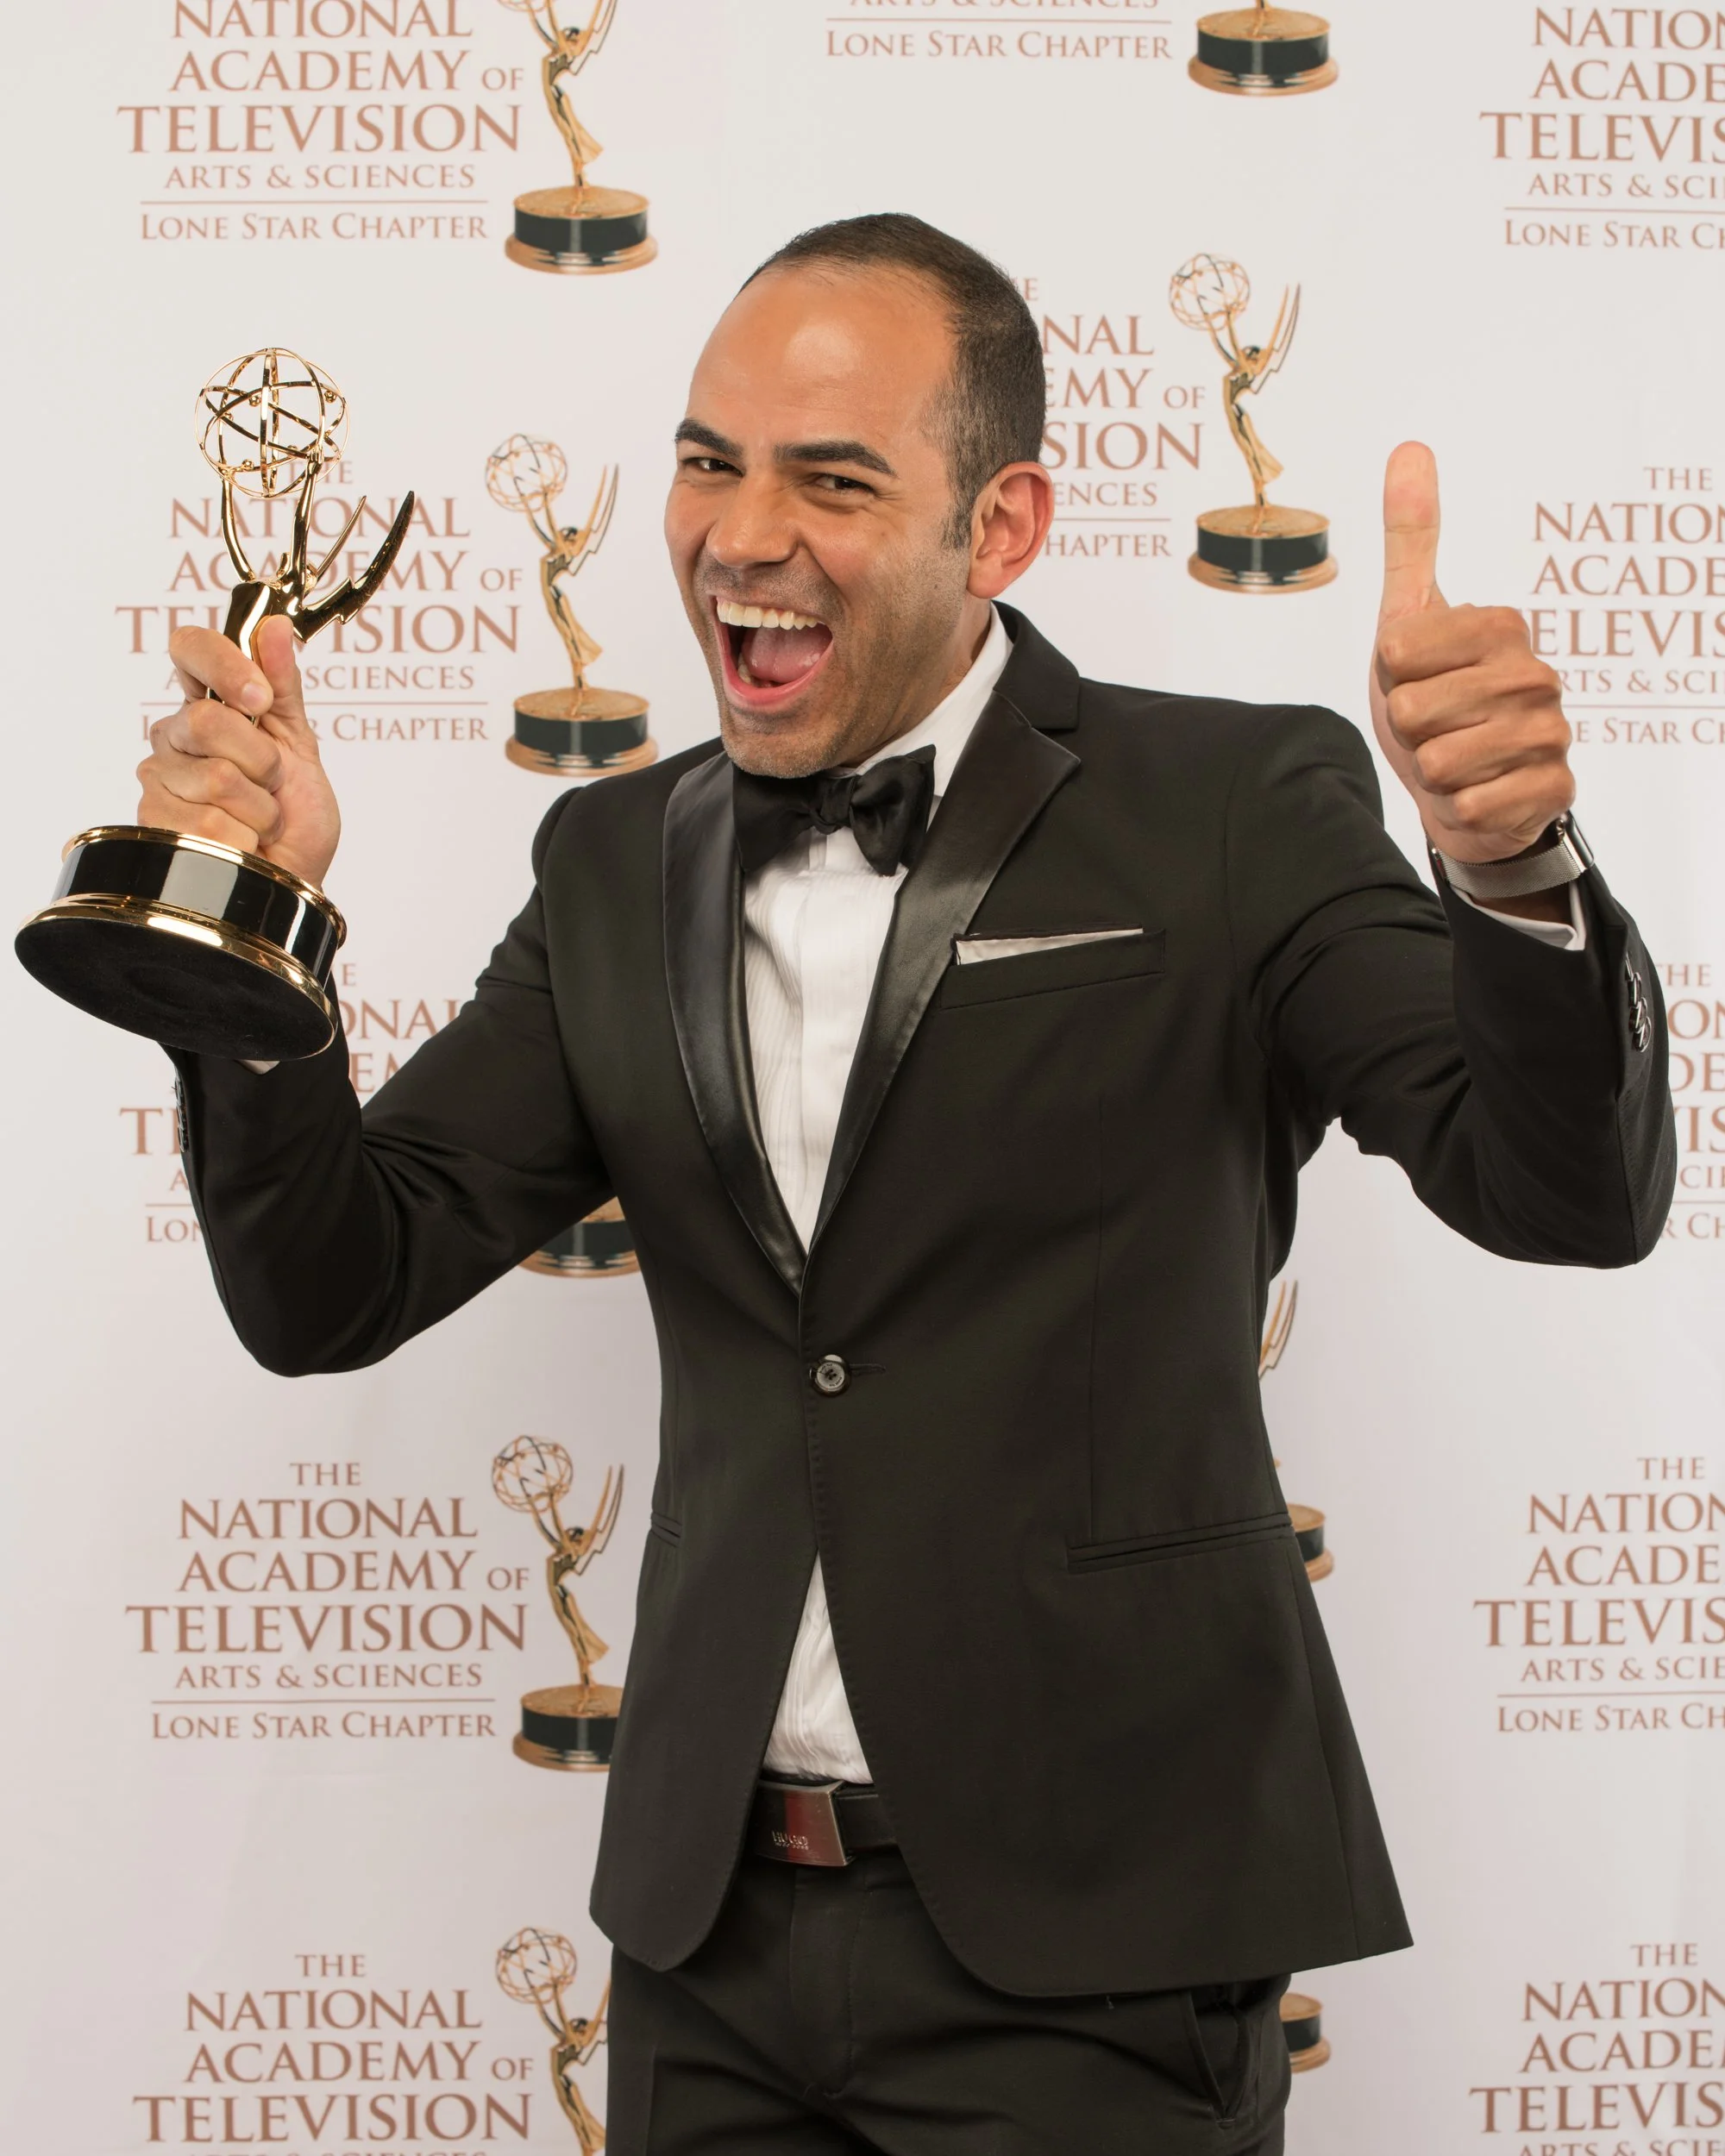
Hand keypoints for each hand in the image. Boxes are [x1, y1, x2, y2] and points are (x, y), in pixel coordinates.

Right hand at [138, 615, 339, 888]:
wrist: (293, 881)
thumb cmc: (296, 817)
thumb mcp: (300, 746)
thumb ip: (284, 687)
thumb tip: (276, 625)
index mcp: (208, 705)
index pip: (189, 648)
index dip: (224, 665)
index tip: (259, 699)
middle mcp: (175, 736)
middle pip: (208, 721)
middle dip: (262, 761)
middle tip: (272, 784)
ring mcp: (160, 779)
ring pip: (215, 778)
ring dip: (259, 808)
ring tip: (259, 820)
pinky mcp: (155, 824)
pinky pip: (211, 823)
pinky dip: (245, 839)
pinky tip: (241, 845)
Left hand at [1370, 442, 1573, 866]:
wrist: (1460, 790)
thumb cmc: (1434, 701)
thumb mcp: (1407, 620)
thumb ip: (1411, 540)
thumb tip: (1410, 448)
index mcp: (1501, 626)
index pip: (1397, 652)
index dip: (1390, 679)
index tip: (1414, 680)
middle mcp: (1536, 674)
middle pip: (1415, 710)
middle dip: (1409, 731)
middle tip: (1433, 728)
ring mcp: (1551, 733)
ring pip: (1443, 761)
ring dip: (1432, 772)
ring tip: (1454, 760)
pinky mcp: (1554, 788)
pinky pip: (1475, 805)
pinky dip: (1461, 807)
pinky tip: (1478, 793)